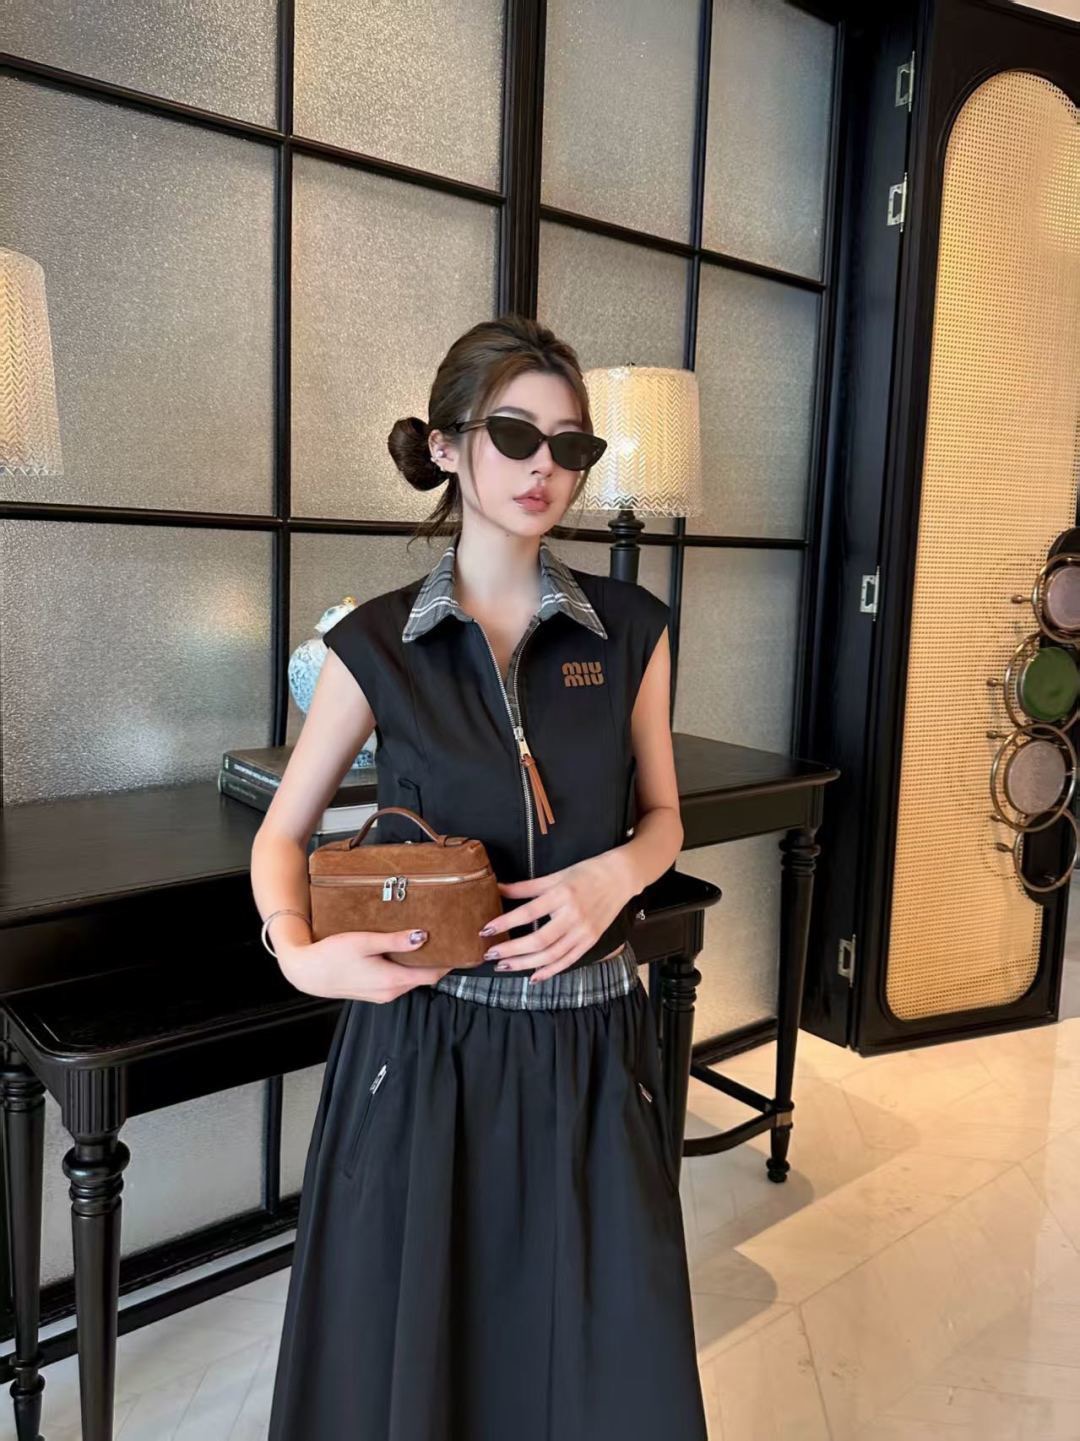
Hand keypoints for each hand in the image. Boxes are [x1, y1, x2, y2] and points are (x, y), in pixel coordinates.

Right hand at [277, 927, 454, 1002]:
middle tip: (447, 939)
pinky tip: (402, 951)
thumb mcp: (365, 942)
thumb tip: (423, 936)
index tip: (461, 948)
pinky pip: (398, 979)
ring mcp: (382, 993)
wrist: (306, 972)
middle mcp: (391, 991)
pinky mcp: (373, 991)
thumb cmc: (331, 956)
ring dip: (420, 963)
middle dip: (437, 961)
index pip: (433, 974)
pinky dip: (406, 967)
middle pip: (424, 977)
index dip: (449, 962)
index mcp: (393, 981)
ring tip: (427, 941)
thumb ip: (395, 940)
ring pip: (411, 978)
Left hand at [476, 852, 631, 982]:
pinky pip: (568, 961)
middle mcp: (573, 915)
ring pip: (551, 955)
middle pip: (539, 940)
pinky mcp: (591, 941)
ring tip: (504, 966)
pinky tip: (532, 977)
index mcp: (562, 895)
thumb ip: (526, 886)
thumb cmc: (585, 873)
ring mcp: (584, 931)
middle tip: (490, 954)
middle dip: (512, 950)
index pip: (528, 912)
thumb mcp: (555, 875)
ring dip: (525, 964)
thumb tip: (497, 888)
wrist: (619, 877)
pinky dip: (549, 971)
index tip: (486, 930)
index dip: (506, 922)